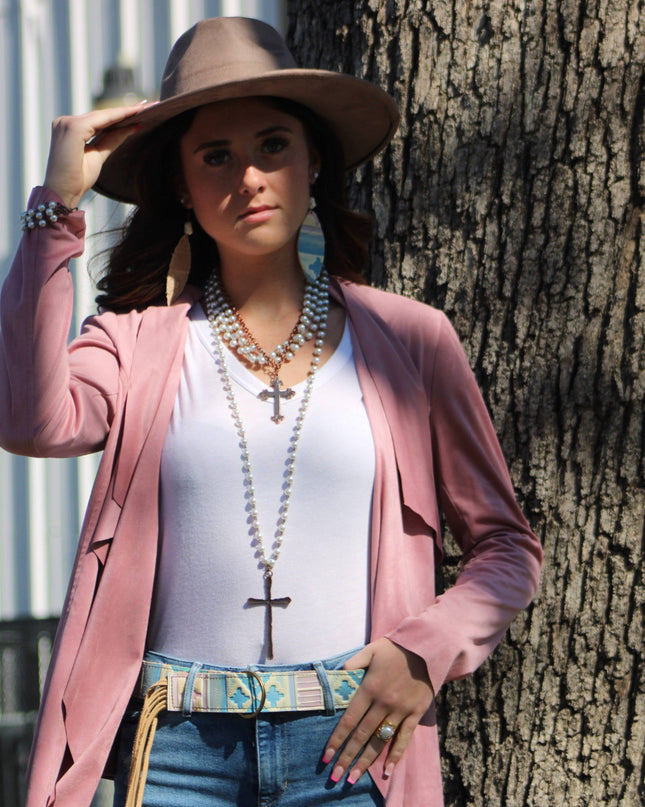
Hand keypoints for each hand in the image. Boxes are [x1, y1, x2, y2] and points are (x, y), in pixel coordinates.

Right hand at [43, 103, 149, 207]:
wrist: (63, 194)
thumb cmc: (77, 180)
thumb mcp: (98, 156)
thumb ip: (111, 140)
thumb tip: (131, 128)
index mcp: (69, 129)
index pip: (98, 120)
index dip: (119, 116)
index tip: (140, 110)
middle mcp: (65, 122)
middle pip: (101, 115)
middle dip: (125, 111)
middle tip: (148, 105)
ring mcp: (67, 123)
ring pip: (102, 115)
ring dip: (125, 112)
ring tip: (145, 108)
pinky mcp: (73, 128)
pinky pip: (101, 120)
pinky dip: (118, 117)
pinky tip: (134, 115)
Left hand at [323, 638, 434, 784]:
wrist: (427, 647)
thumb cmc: (395, 648)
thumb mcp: (370, 650)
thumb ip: (353, 663)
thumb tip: (336, 674)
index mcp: (370, 688)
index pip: (349, 719)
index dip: (337, 739)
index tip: (326, 756)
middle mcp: (384, 702)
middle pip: (362, 735)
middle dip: (346, 756)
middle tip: (335, 776)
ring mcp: (400, 710)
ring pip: (380, 741)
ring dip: (366, 761)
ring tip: (353, 777)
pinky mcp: (415, 713)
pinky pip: (404, 738)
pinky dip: (396, 756)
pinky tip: (386, 771)